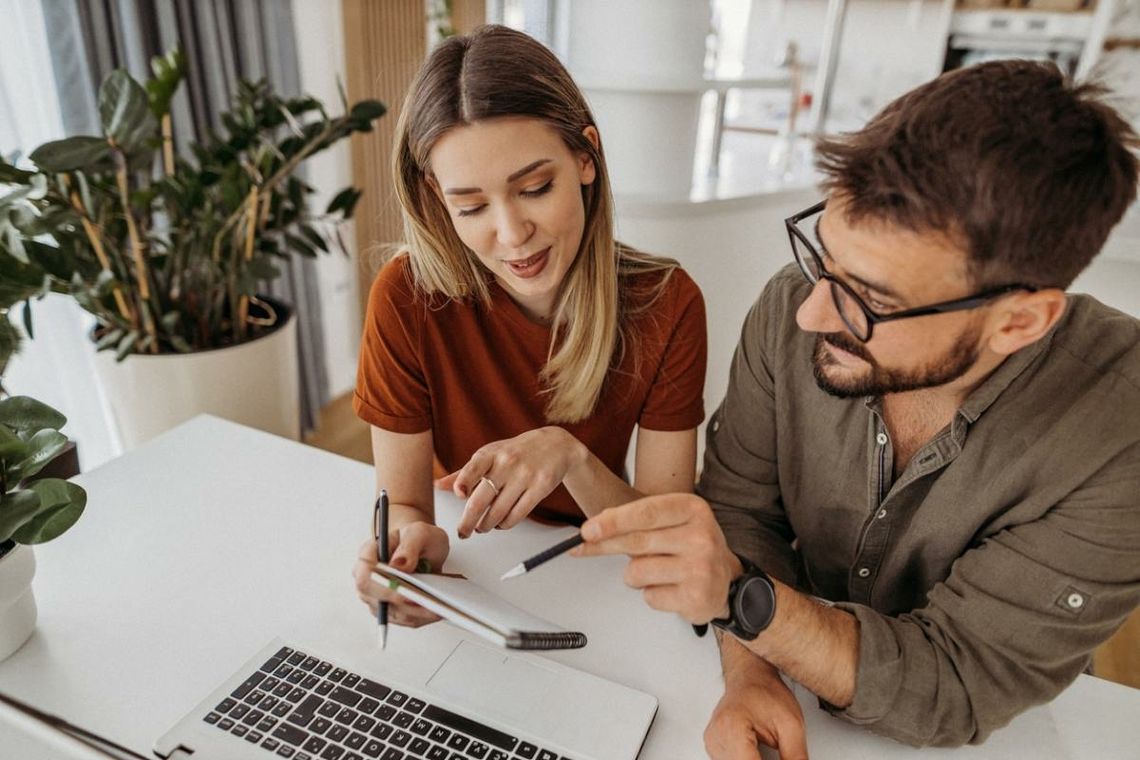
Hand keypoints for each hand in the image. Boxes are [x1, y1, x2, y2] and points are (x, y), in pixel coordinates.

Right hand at [352, 521, 449, 626]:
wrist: (421, 546)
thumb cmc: (417, 537)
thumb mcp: (419, 532)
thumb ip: (409, 545)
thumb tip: (399, 565)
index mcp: (369, 554)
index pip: (365, 576)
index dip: (383, 587)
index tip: (404, 591)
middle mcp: (369, 577)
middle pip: (377, 600)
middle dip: (403, 605)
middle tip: (428, 604)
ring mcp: (378, 595)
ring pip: (392, 613)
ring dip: (415, 614)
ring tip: (437, 609)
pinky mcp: (391, 608)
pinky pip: (404, 619)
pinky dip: (420, 617)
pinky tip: (435, 611)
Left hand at [436, 427, 587, 537]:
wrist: (555, 445)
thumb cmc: (515, 452)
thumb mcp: (490, 455)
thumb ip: (465, 472)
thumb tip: (439, 486)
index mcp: (490, 453)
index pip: (474, 466)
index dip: (464, 480)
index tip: (459, 494)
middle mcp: (507, 463)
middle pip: (482, 499)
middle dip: (468, 522)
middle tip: (462, 532)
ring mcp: (525, 475)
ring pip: (499, 512)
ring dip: (487, 525)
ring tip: (482, 528)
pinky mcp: (540, 487)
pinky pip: (518, 514)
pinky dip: (505, 524)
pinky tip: (501, 524)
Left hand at [572, 493, 741, 622]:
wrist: (727, 581)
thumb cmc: (691, 547)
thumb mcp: (671, 523)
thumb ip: (637, 522)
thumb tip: (595, 529)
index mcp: (693, 509)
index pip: (646, 513)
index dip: (613, 521)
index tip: (588, 530)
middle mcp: (701, 536)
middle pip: (637, 542)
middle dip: (604, 546)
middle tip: (583, 548)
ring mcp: (701, 568)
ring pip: (638, 572)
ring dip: (636, 575)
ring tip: (655, 573)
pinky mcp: (696, 597)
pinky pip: (649, 596)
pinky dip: (651, 594)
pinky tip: (669, 588)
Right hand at [704, 655, 807, 759]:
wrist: (751, 675)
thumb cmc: (766, 691)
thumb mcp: (791, 725)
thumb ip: (795, 756)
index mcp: (732, 730)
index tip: (782, 759)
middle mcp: (716, 737)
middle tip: (778, 753)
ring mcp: (713, 743)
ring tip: (765, 749)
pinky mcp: (714, 746)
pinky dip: (745, 758)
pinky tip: (756, 753)